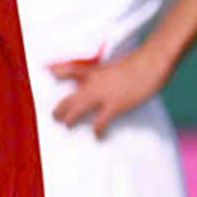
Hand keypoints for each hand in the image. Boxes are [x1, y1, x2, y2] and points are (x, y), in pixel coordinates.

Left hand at [48, 47, 168, 134]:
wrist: (152, 61)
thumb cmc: (141, 61)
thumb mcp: (119, 64)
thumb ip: (110, 73)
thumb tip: (113, 79)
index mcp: (95, 72)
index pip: (69, 70)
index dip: (55, 70)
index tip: (44, 70)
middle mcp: (94, 84)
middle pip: (68, 98)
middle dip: (58, 109)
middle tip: (54, 116)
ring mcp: (103, 95)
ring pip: (75, 111)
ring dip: (69, 120)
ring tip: (67, 126)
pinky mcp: (115, 105)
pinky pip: (99, 122)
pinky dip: (97, 130)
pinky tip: (97, 136)